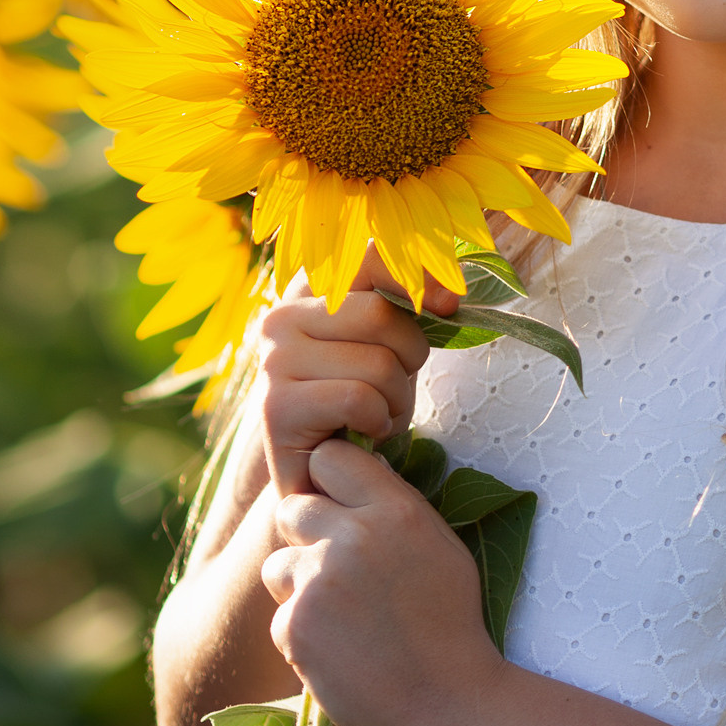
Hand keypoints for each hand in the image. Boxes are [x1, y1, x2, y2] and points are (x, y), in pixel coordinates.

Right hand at [258, 246, 457, 496]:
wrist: (317, 471)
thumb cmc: (359, 399)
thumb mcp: (386, 342)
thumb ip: (408, 304)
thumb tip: (451, 296)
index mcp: (309, 289)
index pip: (371, 255)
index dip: (420, 278)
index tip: (449, 307)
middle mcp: (281, 315)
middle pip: (381, 315)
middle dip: (411, 355)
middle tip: (397, 384)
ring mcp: (274, 361)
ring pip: (377, 363)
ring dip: (398, 398)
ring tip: (380, 413)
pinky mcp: (277, 407)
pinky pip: (359, 399)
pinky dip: (379, 421)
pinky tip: (364, 432)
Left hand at [261, 437, 501, 725]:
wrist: (445, 704)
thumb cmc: (450, 624)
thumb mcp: (441, 547)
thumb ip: (396, 507)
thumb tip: (360, 473)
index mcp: (395, 509)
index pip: (331, 458)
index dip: (331, 482)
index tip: (341, 505)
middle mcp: (351, 536)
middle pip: (292, 507)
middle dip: (306, 533)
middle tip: (335, 566)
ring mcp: (318, 582)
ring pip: (276, 564)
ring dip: (298, 584)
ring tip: (340, 615)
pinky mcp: (294, 627)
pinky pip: (281, 615)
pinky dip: (302, 633)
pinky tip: (339, 650)